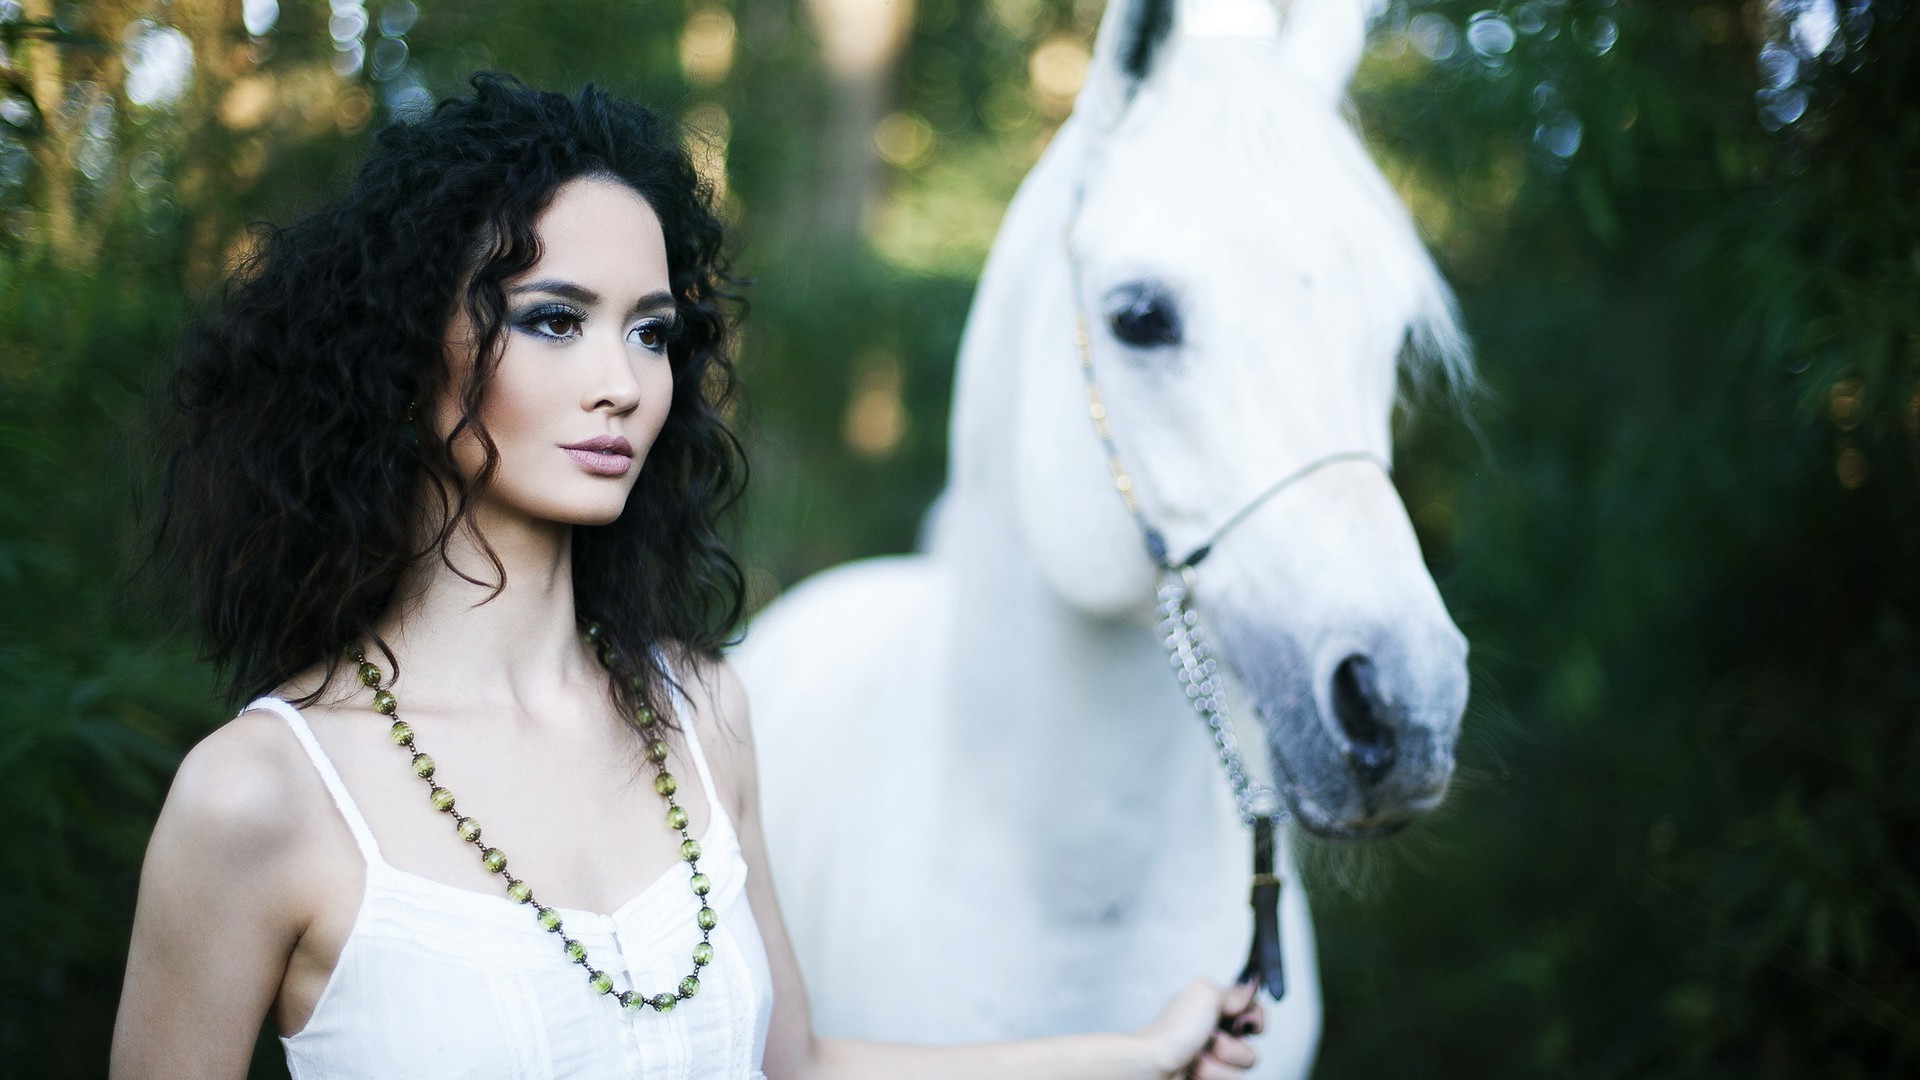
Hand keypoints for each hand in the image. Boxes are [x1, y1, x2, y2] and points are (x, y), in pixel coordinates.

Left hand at [1137, 978, 1264, 1078]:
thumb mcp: (1205, 994)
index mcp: (1213, 1008)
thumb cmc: (1171, 1032)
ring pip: (1243, 1066)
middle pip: (1250, 1042)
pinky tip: (1194, 1072)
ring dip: (1219, 1063)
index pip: (1253, 1011)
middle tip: (1209, 1040)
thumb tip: (1251, 987)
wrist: (1152, 1066)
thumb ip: (1233, 992)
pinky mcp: (1210, 1077)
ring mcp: (1212, 1058)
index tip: (1245, 1022)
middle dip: (1232, 1045)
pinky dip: (1213, 1076)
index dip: (1255, 1018)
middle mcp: (1215, 1033)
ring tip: (1196, 1058)